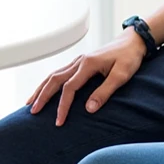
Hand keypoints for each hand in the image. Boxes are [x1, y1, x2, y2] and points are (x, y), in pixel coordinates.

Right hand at [26, 29, 147, 125]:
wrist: (133, 42)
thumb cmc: (129, 57)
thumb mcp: (121, 75)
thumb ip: (105, 91)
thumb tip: (88, 109)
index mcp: (88, 64)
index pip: (69, 88)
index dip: (62, 106)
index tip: (59, 121)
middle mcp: (79, 61)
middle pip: (54, 79)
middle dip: (42, 96)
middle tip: (32, 112)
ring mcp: (78, 61)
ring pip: (54, 74)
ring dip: (41, 88)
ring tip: (30, 102)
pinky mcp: (80, 63)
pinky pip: (59, 72)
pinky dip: (48, 83)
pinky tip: (44, 90)